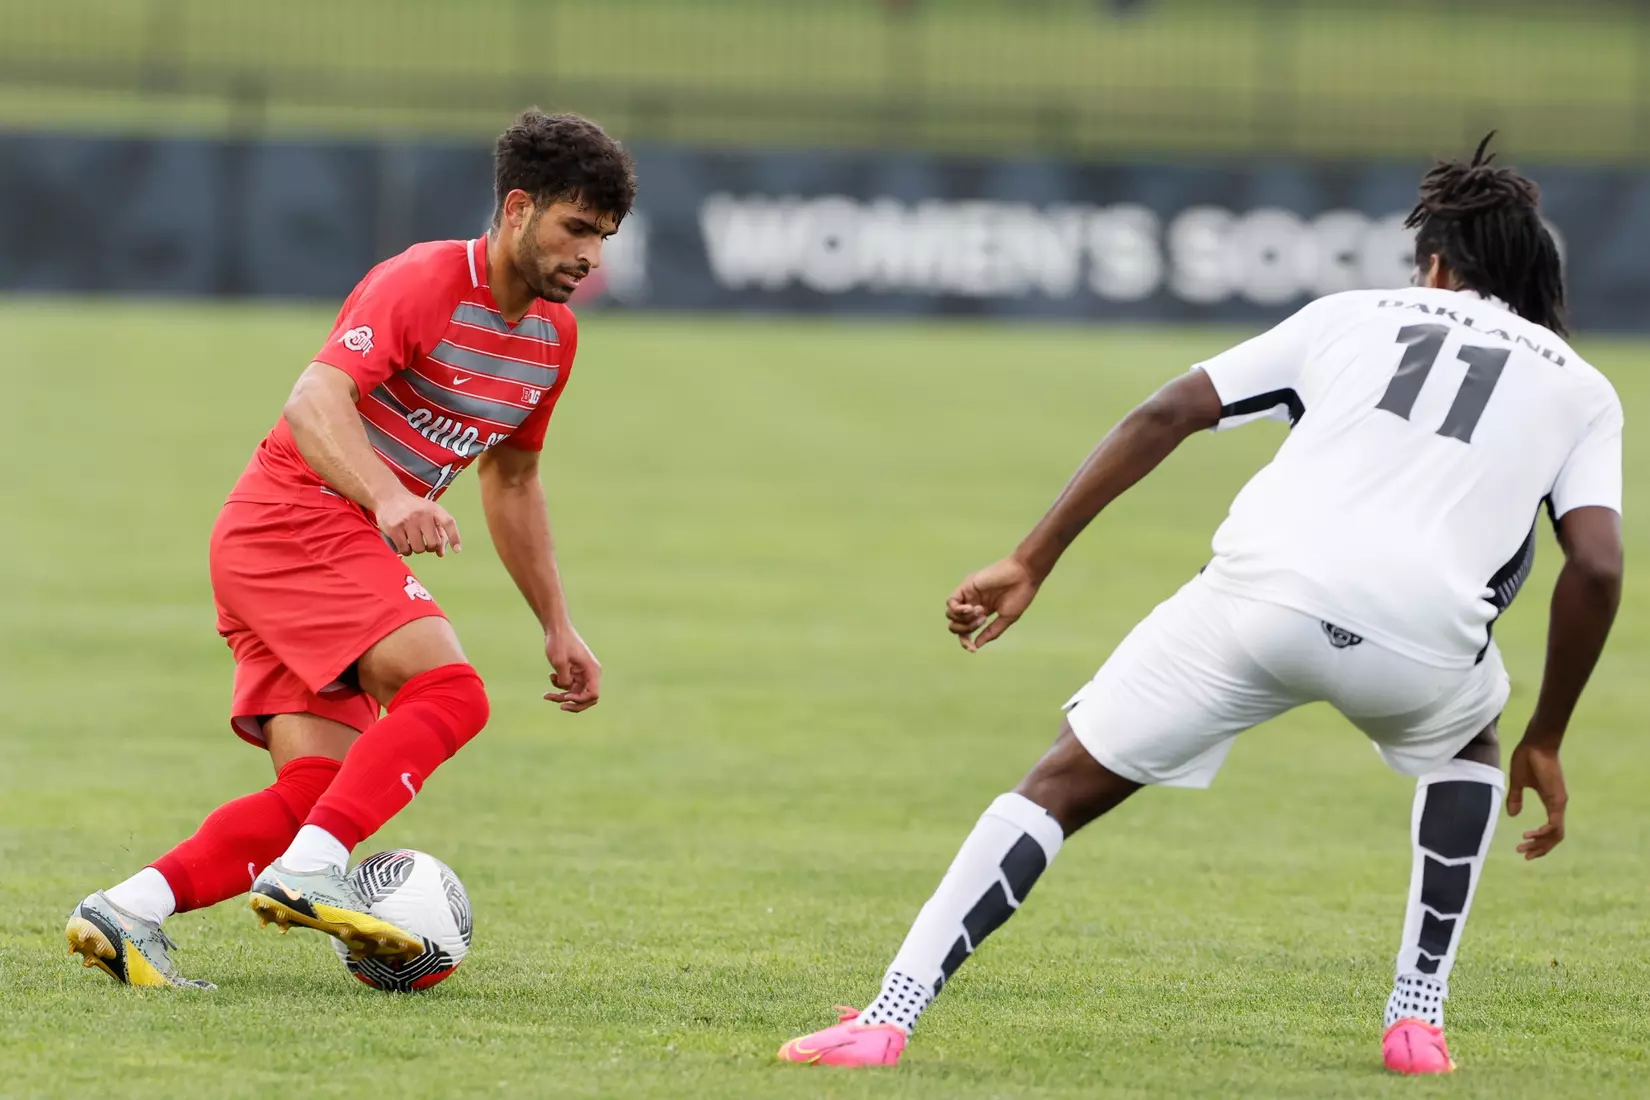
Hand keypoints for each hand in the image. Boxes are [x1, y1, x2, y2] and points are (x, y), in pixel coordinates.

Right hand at [375, 490, 461, 556]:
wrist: (389, 497)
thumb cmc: (414, 509)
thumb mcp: (430, 513)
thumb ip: (439, 532)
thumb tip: (441, 554)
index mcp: (433, 509)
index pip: (448, 523)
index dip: (454, 537)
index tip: (457, 550)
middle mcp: (422, 514)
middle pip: (434, 543)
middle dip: (431, 547)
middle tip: (426, 544)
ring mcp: (407, 521)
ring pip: (419, 549)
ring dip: (417, 549)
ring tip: (413, 541)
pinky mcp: (394, 528)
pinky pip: (404, 549)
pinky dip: (406, 550)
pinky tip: (404, 543)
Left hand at [544, 623, 601, 712]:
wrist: (556, 629)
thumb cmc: (560, 642)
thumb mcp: (559, 661)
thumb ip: (564, 679)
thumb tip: (567, 690)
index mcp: (592, 670)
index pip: (593, 694)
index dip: (580, 700)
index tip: (566, 697)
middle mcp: (590, 673)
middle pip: (587, 698)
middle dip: (573, 703)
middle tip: (560, 706)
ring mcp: (583, 673)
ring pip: (575, 693)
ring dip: (561, 696)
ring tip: (546, 695)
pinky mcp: (575, 672)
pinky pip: (569, 686)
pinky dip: (559, 686)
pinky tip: (551, 676)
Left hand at [946, 556, 1041, 651]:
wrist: (1023, 574)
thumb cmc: (1019, 595)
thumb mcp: (1006, 618)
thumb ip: (991, 632)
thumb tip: (976, 645)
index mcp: (983, 612)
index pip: (966, 631)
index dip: (966, 641)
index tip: (972, 649)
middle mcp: (973, 604)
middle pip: (955, 625)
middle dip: (965, 630)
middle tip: (983, 621)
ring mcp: (968, 595)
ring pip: (950, 615)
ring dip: (965, 619)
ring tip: (981, 610)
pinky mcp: (966, 586)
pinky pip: (950, 602)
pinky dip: (958, 610)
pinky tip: (972, 607)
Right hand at [1507, 738, 1567, 859]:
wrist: (1536, 742)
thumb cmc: (1527, 757)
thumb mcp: (1518, 782)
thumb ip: (1515, 798)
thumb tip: (1513, 815)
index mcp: (1551, 801)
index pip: (1550, 829)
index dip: (1539, 841)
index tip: (1523, 847)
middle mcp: (1558, 805)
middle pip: (1554, 836)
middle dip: (1539, 848)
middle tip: (1522, 854)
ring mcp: (1559, 802)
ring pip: (1556, 834)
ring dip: (1541, 844)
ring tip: (1524, 847)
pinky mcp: (1557, 799)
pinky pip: (1555, 824)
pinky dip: (1545, 832)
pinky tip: (1532, 834)